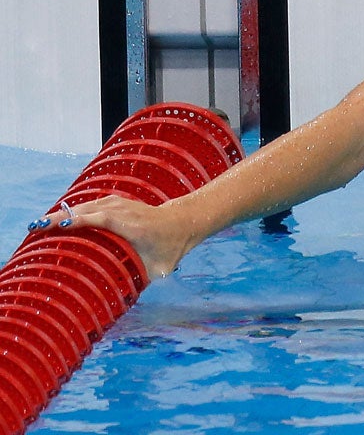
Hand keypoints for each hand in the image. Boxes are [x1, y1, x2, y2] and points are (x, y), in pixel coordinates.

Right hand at [28, 196, 190, 280]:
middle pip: (90, 209)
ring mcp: (121, 204)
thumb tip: (122, 304)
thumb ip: (142, 281)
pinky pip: (91, 204)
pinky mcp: (117, 202)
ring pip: (88, 205)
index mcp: (135, 227)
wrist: (183, 222)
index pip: (105, 219)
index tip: (61, 225)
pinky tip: (57, 220)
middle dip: (63, 217)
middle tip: (37, 228)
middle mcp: (126, 211)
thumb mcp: (160, 269)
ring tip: (40, 226)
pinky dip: (74, 211)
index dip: (84, 220)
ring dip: (64, 213)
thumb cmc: (170, 249)